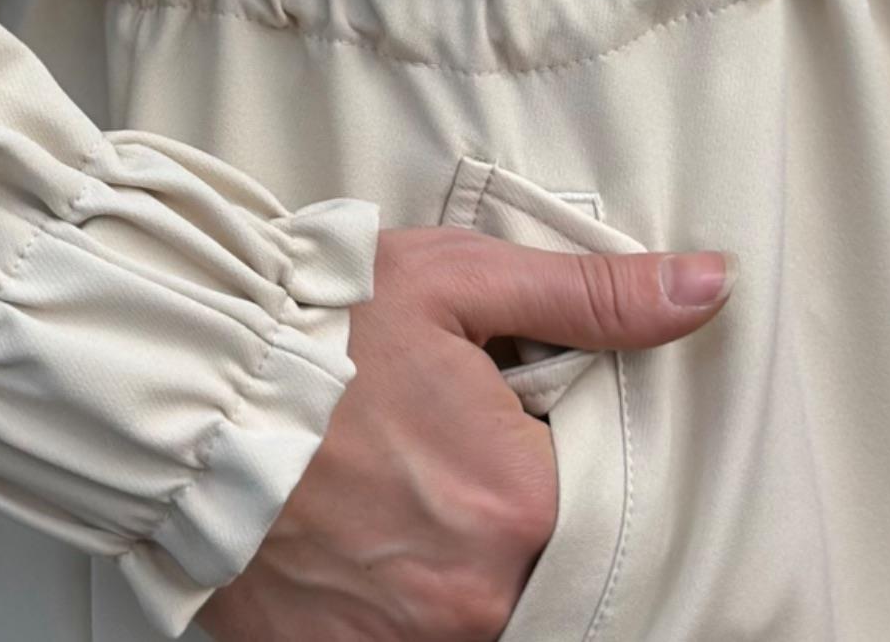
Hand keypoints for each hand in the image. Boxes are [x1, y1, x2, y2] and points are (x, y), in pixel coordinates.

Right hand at [202, 227, 733, 641]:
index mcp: (519, 503)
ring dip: (463, 556)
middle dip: (517, 510)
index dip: (569, 454)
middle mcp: (476, 596)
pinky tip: (366, 532)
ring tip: (406, 485)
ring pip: (484, 609)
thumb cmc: (316, 327)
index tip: (525, 417)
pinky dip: (400, 594)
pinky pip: (408, 638)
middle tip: (454, 452)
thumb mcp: (457, 282)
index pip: (607, 500)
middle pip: (547, 567)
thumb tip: (710, 288)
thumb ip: (592, 297)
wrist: (179, 388)